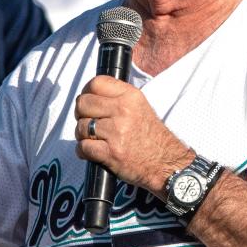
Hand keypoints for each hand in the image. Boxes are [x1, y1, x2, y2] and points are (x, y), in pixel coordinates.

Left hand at [74, 75, 189, 195]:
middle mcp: (123, 111)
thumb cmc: (151, 136)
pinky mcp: (111, 152)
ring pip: (81, 127)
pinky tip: (93, 152)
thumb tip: (90, 94)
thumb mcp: (140, 107)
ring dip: (82, 135)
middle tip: (89, 122)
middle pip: (83, 103)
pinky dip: (84, 151)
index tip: (88, 102)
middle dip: (81, 115)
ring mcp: (116, 132)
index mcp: (130, 96)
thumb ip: (118, 98)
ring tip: (94, 139)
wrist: (165, 163)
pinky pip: (83, 147)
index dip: (87, 92)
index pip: (96, 83)